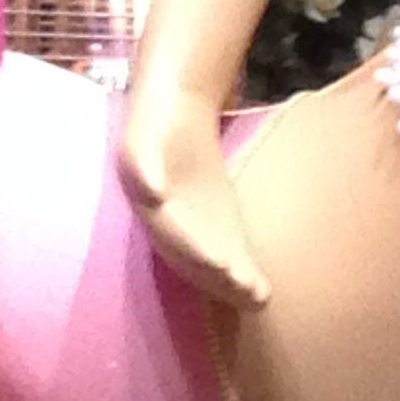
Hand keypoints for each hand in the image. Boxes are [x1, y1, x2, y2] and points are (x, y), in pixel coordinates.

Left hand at [118, 97, 271, 307]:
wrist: (171, 100)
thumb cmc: (193, 160)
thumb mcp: (217, 208)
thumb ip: (233, 248)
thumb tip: (263, 298)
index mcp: (172, 231)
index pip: (196, 263)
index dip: (223, 284)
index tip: (258, 299)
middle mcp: (154, 212)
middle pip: (177, 245)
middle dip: (207, 266)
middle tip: (240, 284)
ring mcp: (141, 180)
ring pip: (159, 213)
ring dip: (183, 237)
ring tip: (217, 260)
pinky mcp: (136, 147)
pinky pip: (139, 165)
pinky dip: (146, 179)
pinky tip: (157, 192)